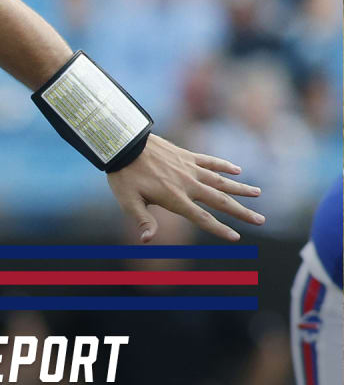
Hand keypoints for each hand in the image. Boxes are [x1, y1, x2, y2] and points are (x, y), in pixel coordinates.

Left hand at [106, 134, 263, 241]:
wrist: (123, 143)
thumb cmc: (124, 175)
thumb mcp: (129, 201)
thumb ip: (142, 220)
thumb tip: (147, 241)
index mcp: (175, 198)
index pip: (202, 218)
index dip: (219, 229)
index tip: (236, 237)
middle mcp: (188, 184)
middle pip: (220, 201)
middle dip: (242, 212)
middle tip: (261, 220)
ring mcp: (189, 168)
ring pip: (220, 180)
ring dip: (240, 188)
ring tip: (258, 193)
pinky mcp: (187, 155)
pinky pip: (210, 161)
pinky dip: (224, 165)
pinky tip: (238, 170)